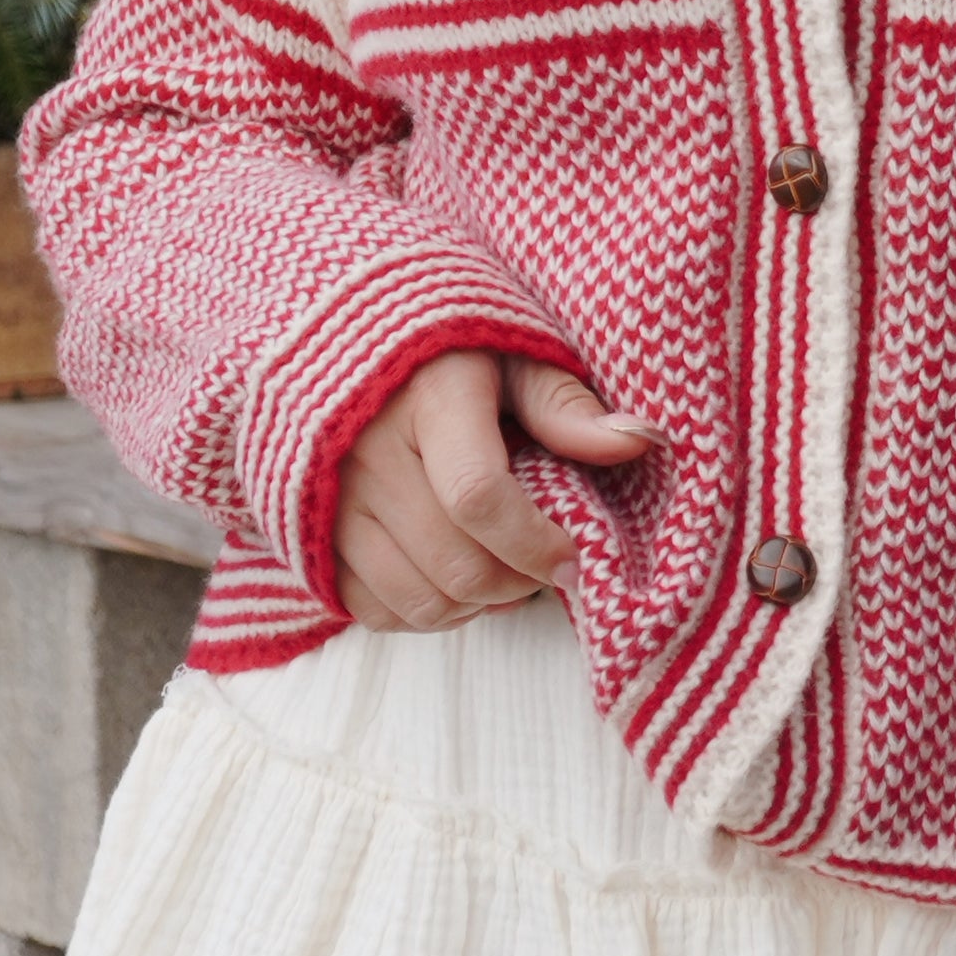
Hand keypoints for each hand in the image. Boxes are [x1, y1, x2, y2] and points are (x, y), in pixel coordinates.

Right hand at [331, 348, 657, 632]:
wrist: (339, 341)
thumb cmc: (447, 352)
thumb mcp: (512, 358)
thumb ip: (566, 406)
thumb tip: (642, 440)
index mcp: (428, 399)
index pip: (478, 495)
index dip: (535, 542)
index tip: (574, 556)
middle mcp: (367, 455)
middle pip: (456, 562)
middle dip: (520, 580)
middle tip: (548, 563)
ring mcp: (332, 502)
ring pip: (419, 599)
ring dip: (479, 604)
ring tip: (506, 570)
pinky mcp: (313, 539)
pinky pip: (376, 611)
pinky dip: (428, 614)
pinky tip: (457, 580)